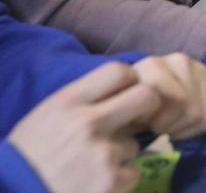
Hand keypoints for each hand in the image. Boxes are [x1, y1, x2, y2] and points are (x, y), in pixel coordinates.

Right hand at [8, 62, 160, 192]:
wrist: (12, 192)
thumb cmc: (27, 155)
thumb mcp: (46, 115)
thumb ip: (82, 101)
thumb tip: (119, 91)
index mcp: (68, 102)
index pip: (119, 71)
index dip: (130, 80)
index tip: (127, 92)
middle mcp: (88, 122)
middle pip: (146, 97)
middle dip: (146, 108)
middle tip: (136, 120)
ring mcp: (102, 152)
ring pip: (135, 143)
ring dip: (121, 153)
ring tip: (94, 164)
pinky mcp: (110, 181)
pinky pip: (132, 173)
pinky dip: (120, 179)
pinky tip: (97, 182)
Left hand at [130, 53, 205, 140]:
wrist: (141, 98)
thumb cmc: (128, 108)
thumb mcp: (120, 112)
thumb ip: (127, 112)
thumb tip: (142, 119)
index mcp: (152, 65)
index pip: (169, 96)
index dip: (159, 121)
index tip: (148, 126)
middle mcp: (179, 60)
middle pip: (185, 104)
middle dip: (171, 125)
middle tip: (158, 128)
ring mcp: (199, 68)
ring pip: (200, 113)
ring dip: (184, 127)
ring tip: (170, 126)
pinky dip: (196, 128)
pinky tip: (182, 123)